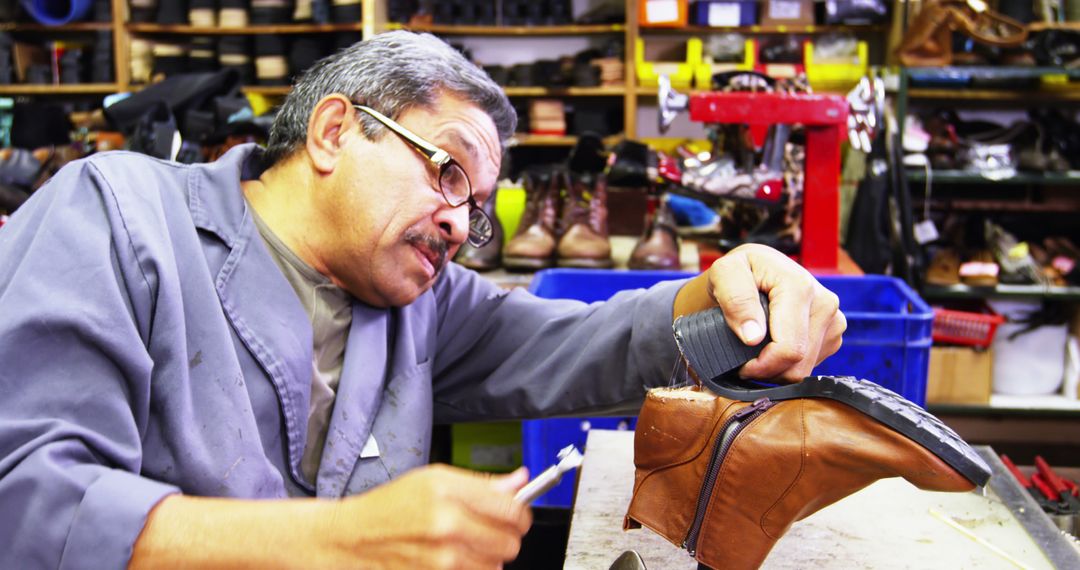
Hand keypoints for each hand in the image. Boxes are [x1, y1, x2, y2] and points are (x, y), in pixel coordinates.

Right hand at [333, 464, 531, 568]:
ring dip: (489, 557)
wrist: (353, 539)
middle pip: (510, 541)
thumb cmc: (390, 506)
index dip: (520, 512)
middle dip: (506, 536)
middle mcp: (446, 524)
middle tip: (491, 530)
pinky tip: (455, 559)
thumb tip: (519, 480)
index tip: (516, 513)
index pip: (512, 508)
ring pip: (497, 565)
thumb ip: (481, 483)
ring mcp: (442, 558)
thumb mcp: (433, 479)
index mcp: (447, 491)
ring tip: (467, 544)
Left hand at [685, 243, 845, 381]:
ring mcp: (833, 320)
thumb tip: (753, 337)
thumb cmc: (739, 268)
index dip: (760, 366)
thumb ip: (736, 300)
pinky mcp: (833, 334)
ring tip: (756, 349)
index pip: (788, 349)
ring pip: (804, 370)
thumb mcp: (725, 272)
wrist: (755, 266)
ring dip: (775, 369)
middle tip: (743, 358)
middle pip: (798, 364)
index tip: (739, 363)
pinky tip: (772, 346)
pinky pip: (810, 366)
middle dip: (766, 370)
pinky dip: (787, 364)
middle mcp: (824, 304)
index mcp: (800, 287)